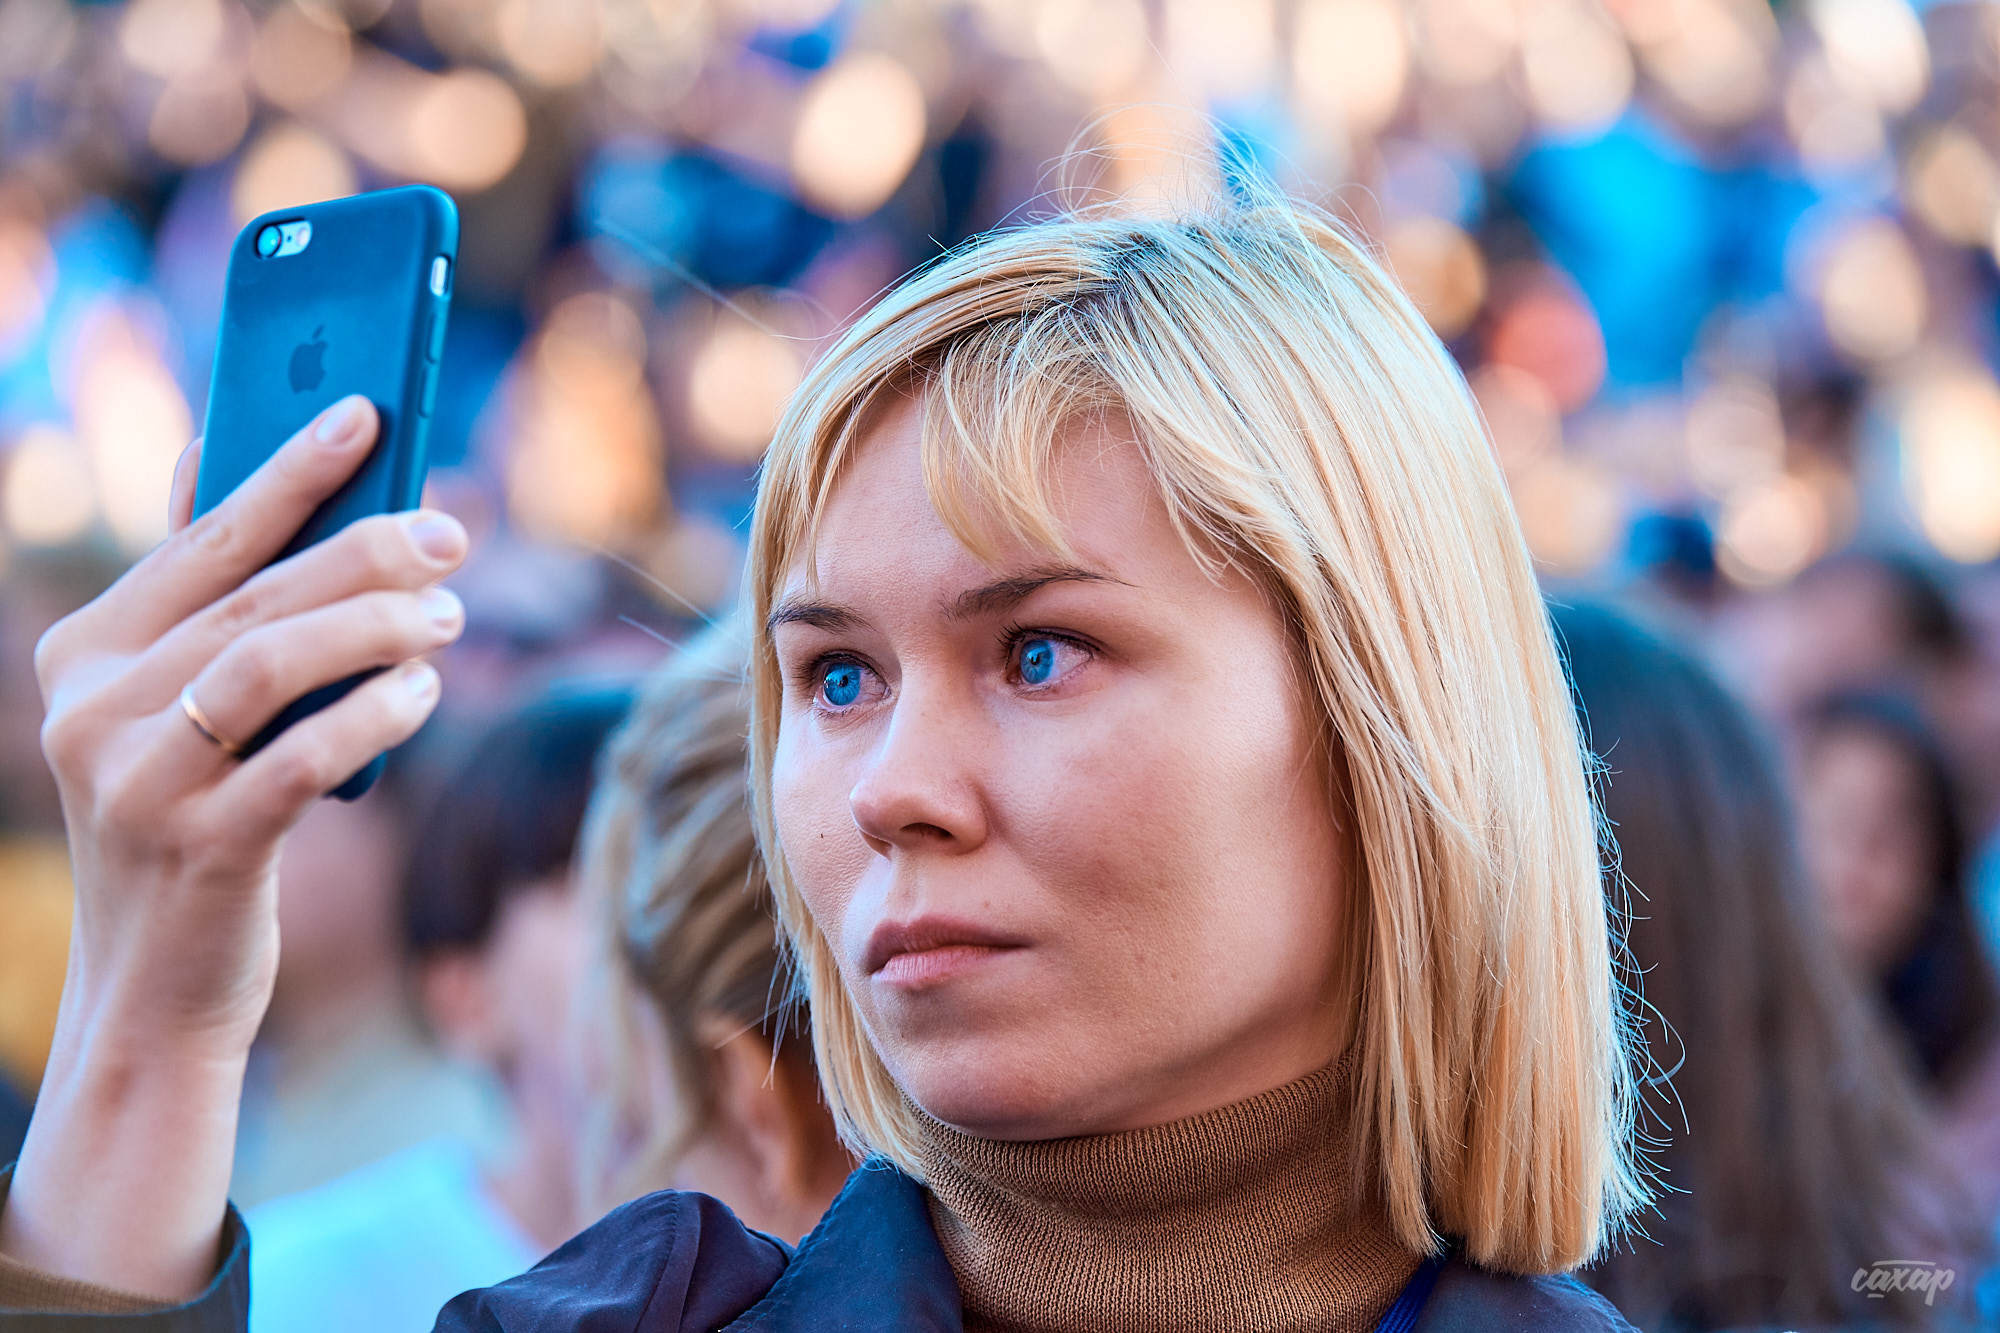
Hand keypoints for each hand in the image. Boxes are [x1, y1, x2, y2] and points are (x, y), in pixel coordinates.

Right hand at [0, 393, 467, 1298]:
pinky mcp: (196, 848)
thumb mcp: (181, 714)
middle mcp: (91, 710)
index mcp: (84, 655)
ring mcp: (134, 783)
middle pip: (252, 598)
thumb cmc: (193, 821)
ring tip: (448, 614)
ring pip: (270, 664)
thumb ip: (212, 606)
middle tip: (450, 534)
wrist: (153, 988)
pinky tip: (424, 690)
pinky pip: (299, 759)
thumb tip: (225, 461)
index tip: (368, 413)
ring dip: (375, 627)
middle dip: (363, 550)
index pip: (202, 543)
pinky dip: (372, 714)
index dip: (288, 472)